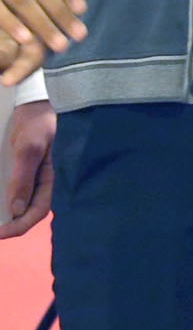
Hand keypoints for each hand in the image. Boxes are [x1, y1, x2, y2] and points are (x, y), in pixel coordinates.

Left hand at [0, 99, 53, 238]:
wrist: (35, 103)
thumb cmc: (39, 123)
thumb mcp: (29, 148)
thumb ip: (24, 177)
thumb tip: (16, 210)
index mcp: (51, 179)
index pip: (38, 211)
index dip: (19, 226)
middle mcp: (44, 182)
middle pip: (29, 212)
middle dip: (10, 225)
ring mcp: (34, 176)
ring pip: (21, 203)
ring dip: (6, 214)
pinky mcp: (24, 170)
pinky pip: (15, 190)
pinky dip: (4, 200)